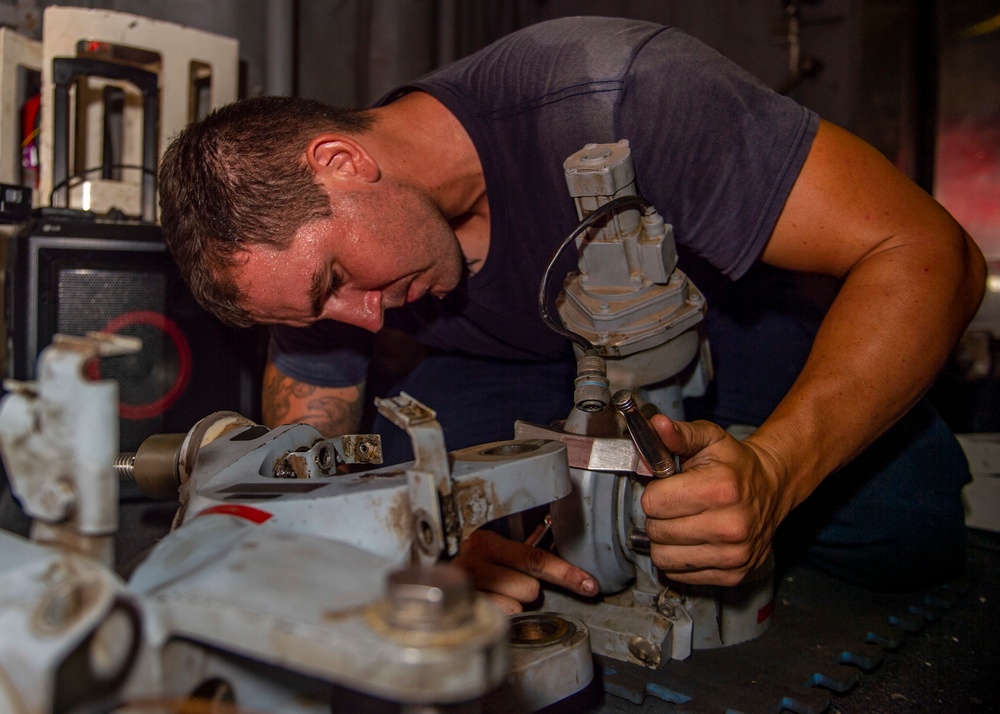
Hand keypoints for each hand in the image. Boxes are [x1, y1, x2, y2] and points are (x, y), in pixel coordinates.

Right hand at [452, 529, 597, 613]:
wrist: (431, 587)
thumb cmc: (472, 570)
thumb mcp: (496, 555)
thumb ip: (526, 557)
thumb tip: (570, 570)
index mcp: (487, 541)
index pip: (536, 558)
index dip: (567, 573)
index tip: (589, 585)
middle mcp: (473, 559)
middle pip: (530, 588)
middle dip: (527, 592)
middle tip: (510, 587)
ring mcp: (465, 585)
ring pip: (516, 607)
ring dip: (511, 606)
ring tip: (493, 597)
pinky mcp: (461, 607)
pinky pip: (498, 620)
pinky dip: (498, 617)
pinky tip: (486, 606)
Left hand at [641, 415, 791, 585]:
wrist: (772, 488)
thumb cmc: (734, 464)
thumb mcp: (708, 439)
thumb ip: (678, 434)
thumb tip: (657, 425)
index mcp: (720, 489)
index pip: (653, 503)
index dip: (655, 493)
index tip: (669, 487)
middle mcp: (730, 526)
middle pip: (656, 531)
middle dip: (659, 517)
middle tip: (677, 505)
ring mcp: (734, 555)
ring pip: (663, 557)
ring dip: (665, 541)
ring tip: (682, 523)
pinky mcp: (733, 575)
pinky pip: (680, 574)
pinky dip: (679, 559)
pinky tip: (693, 540)